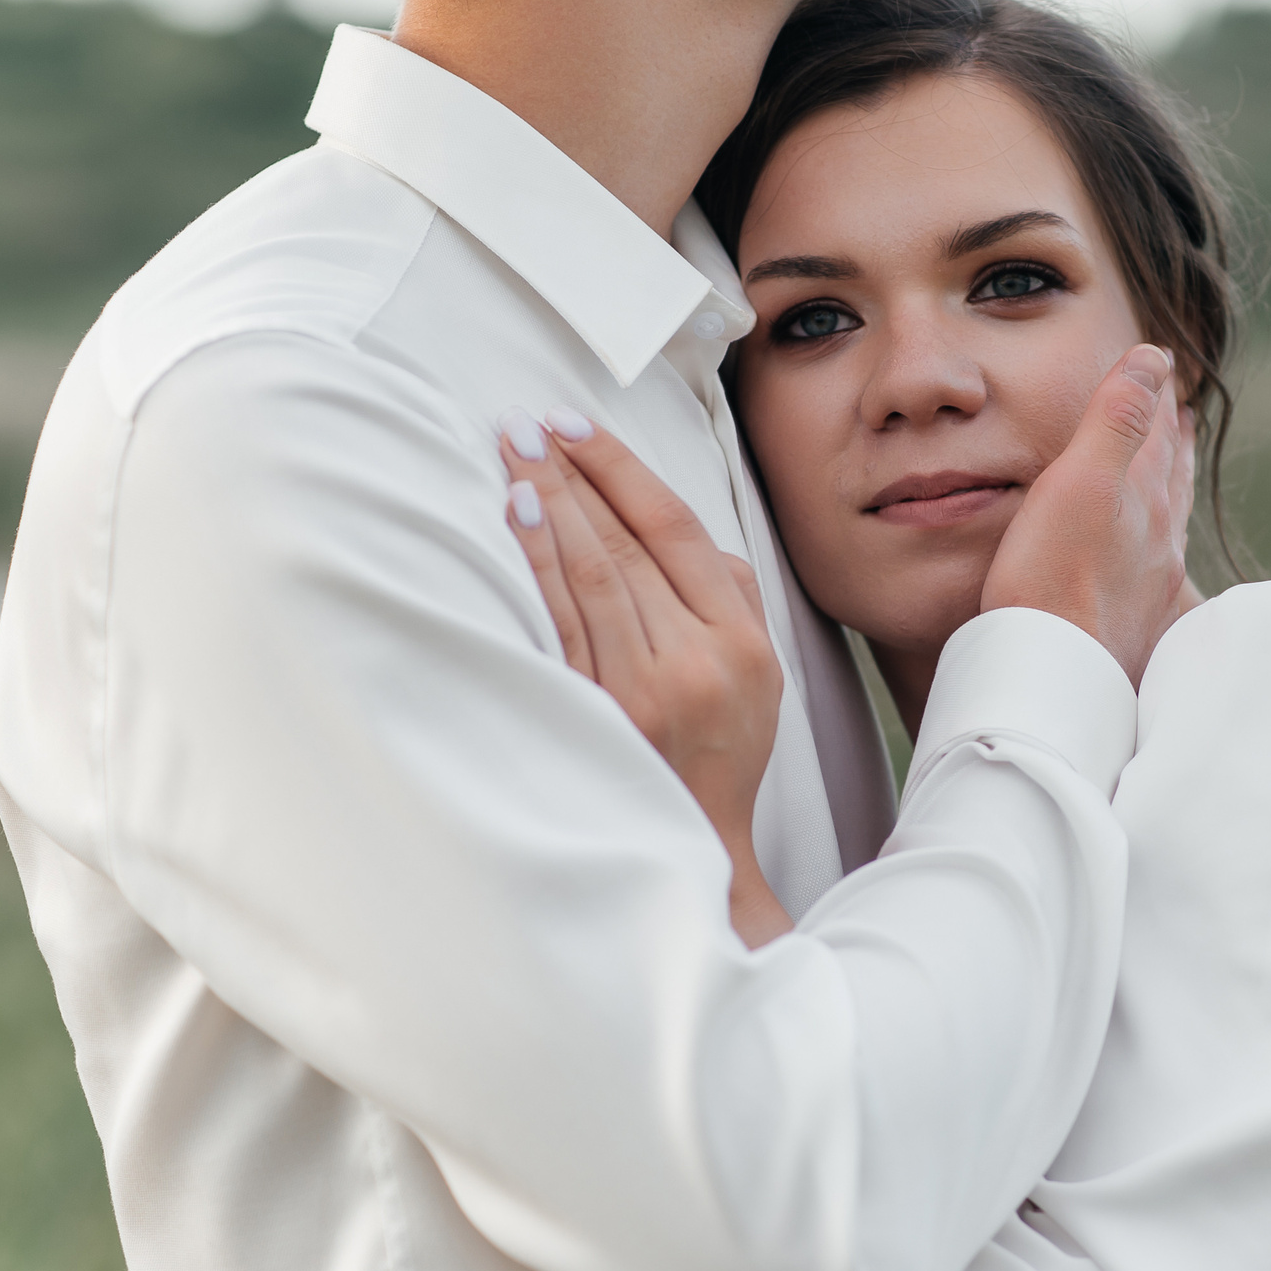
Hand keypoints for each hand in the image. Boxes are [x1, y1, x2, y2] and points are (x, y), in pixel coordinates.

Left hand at [499, 409, 794, 947]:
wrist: (693, 848)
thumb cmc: (723, 749)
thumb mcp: (760, 671)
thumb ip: (729, 593)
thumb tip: (670, 522)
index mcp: (740, 642)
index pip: (674, 529)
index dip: (621, 470)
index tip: (576, 424)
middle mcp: (692, 663)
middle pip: (623, 546)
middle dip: (570, 474)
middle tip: (524, 422)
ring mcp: (640, 694)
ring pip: (588, 578)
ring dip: (545, 507)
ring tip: (511, 454)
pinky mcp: (594, 720)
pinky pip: (559, 628)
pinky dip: (535, 569)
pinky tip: (513, 522)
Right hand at [980, 344, 1195, 685]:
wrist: (1053, 675)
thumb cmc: (1053, 578)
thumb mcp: (1083, 478)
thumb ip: (1119, 417)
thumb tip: (1154, 359)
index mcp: (1145, 501)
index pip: (1158, 437)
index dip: (1158, 401)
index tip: (1165, 374)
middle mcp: (1159, 545)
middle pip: (1171, 482)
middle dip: (1172, 446)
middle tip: (1179, 421)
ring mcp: (1150, 591)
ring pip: (1167, 530)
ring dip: (1169, 497)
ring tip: (1169, 483)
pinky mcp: (1133, 631)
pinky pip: (1152, 580)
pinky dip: (1154, 557)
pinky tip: (1151, 575)